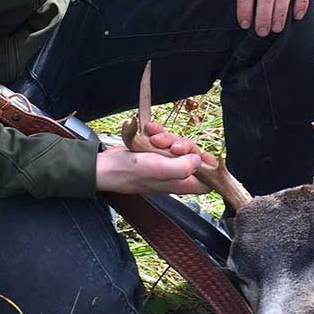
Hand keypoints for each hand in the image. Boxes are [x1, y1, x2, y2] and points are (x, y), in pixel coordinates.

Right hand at [95, 121, 210, 195]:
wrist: (105, 166)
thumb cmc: (128, 172)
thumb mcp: (157, 169)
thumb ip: (182, 167)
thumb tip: (198, 161)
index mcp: (180, 184)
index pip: (207, 183)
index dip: (208, 169)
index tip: (199, 155)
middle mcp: (175, 175)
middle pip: (194, 158)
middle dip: (183, 145)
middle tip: (171, 145)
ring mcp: (164, 164)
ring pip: (178, 146)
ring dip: (167, 136)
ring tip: (154, 137)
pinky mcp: (155, 154)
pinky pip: (163, 140)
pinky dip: (158, 132)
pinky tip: (149, 130)